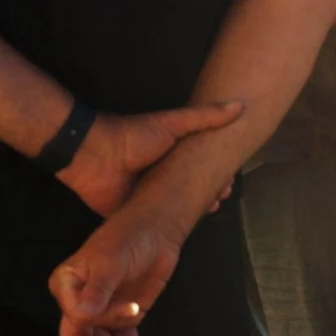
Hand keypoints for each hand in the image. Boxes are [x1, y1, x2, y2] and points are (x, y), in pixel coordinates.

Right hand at [49, 203, 187, 335]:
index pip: (72, 317)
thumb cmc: (128, 236)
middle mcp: (80, 301)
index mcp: (67, 285)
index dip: (95, 322)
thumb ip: (98, 289)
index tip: (130, 309)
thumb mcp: (111, 260)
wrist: (158, 230)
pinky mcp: (123, 315)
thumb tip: (82, 315)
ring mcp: (102, 310)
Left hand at [55, 101, 243, 217]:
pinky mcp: (133, 213)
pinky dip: (169, 227)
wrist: (94, 156)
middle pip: (191, 188)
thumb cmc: (133, 137)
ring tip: (210, 212)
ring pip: (176, 207)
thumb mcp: (171, 124)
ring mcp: (147, 196)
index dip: (217, 173)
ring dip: (193, 211)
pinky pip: (154, 223)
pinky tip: (185, 230)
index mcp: (171, 155)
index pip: (200, 165)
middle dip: (209, 193)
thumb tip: (241, 105)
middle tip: (222, 199)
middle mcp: (162, 176)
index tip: (231, 180)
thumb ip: (204, 117)